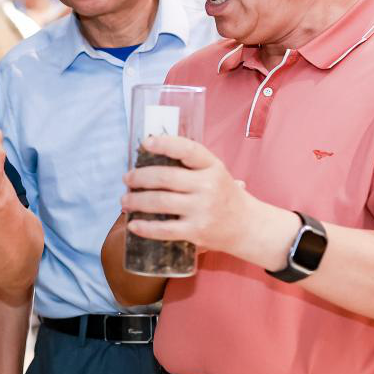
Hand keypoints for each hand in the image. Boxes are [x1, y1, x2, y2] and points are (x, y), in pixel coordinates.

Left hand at [122, 135, 270, 255]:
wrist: (248, 227)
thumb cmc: (224, 195)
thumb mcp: (215, 172)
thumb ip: (190, 164)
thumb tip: (149, 151)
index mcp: (213, 166)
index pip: (188, 149)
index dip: (165, 143)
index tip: (146, 143)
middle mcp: (208, 186)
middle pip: (165, 177)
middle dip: (139, 178)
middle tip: (127, 179)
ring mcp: (203, 210)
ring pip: (160, 202)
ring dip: (136, 201)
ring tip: (125, 201)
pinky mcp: (197, 231)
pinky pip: (165, 229)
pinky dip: (145, 228)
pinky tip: (133, 225)